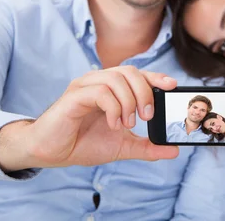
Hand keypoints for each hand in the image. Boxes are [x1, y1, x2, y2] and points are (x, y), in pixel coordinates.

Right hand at [0, 66, 178, 171]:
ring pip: (116, 78)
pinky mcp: (73, 96)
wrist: (51, 153)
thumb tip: (173, 150)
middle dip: (144, 92)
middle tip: (147, 116)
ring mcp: (85, 86)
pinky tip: (113, 124)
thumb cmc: (82, 143)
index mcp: (110, 89)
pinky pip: (100, 92)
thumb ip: (147, 146)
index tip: (172, 86)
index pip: (137, 74)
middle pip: (130, 71)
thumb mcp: (122, 146)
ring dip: (129, 101)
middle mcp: (98, 82)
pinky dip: (113, 108)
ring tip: (128, 123)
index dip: (156, 76)